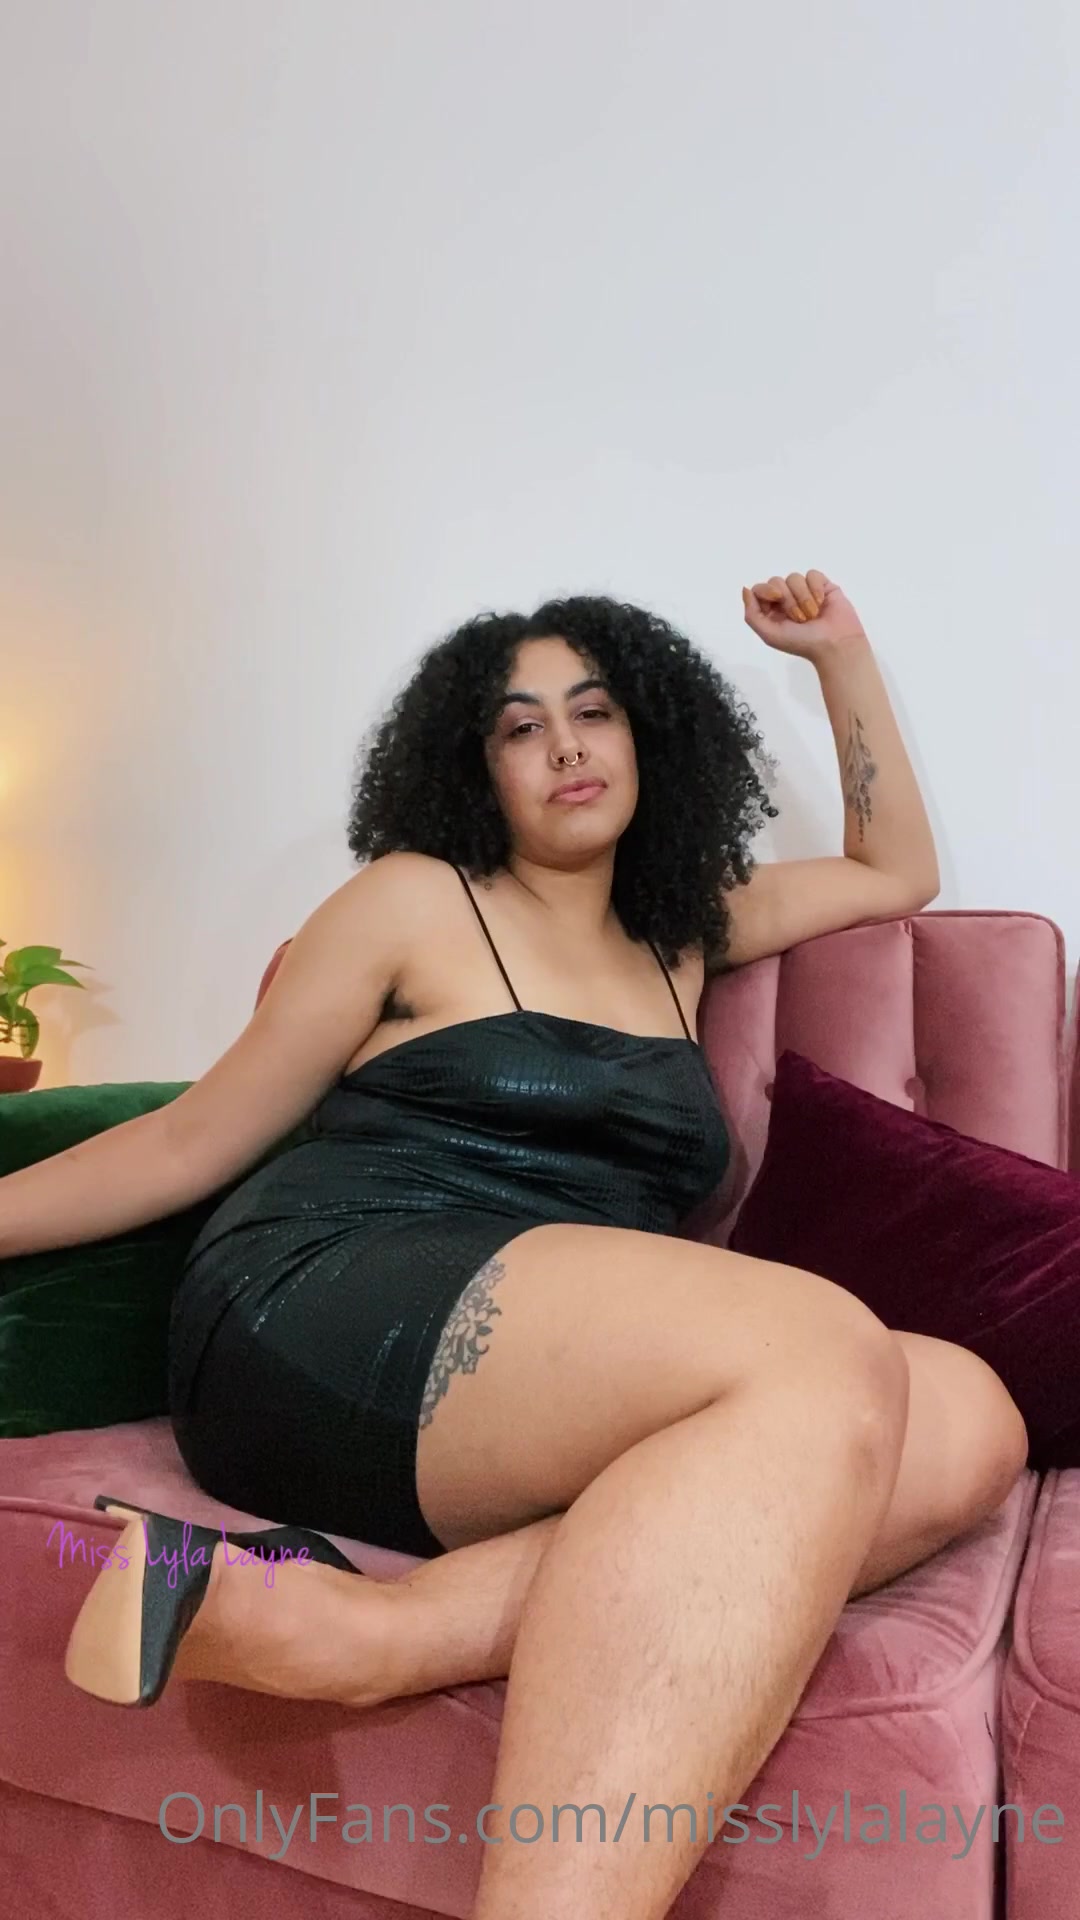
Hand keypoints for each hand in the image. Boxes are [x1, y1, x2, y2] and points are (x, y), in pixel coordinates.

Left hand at [741, 571, 866, 658]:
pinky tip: (822, 602)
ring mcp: (804, 591)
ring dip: (803, 597)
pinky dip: (816, 588)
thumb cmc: (802, 643)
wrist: (835, 644)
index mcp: (772, 610)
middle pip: (776, 581)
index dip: (766, 590)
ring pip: (795, 577)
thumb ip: (752, 614)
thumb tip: (746, 589)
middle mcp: (786, 599)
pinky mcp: (822, 586)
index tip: (776, 597)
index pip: (760, 589)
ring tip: (813, 615)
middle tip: (800, 618)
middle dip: (788, 599)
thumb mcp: (769, 635)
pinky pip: (812, 574)